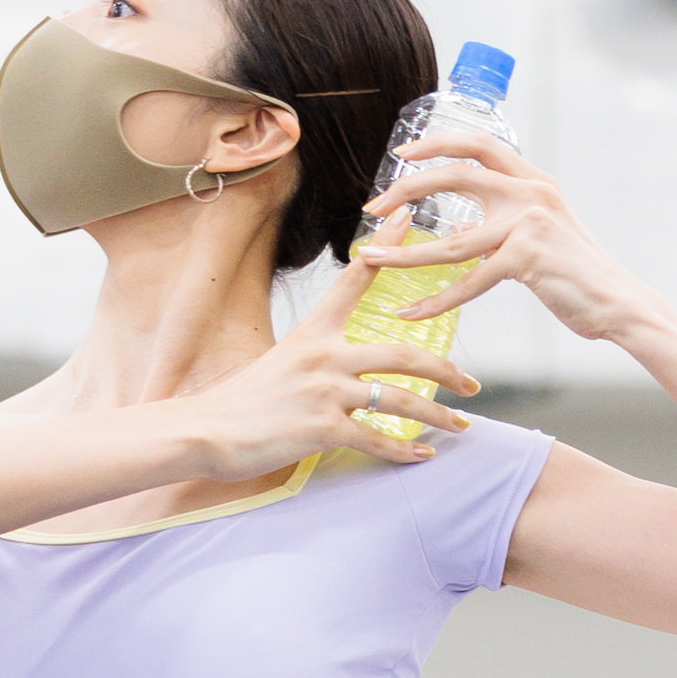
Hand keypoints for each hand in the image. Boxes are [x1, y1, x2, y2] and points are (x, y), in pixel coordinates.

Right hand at [181, 266, 482, 477]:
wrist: (204, 430)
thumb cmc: (239, 402)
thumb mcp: (278, 363)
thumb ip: (314, 360)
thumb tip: (340, 367)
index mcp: (313, 331)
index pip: (354, 279)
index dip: (385, 248)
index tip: (410, 221)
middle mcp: (324, 354)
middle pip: (404, 353)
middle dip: (446, 370)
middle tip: (472, 384)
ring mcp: (326, 391)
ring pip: (400, 400)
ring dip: (437, 416)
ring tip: (460, 427)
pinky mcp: (323, 428)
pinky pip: (378, 439)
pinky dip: (405, 451)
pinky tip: (422, 456)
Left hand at [352, 132, 655, 348]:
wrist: (619, 303)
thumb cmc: (579, 275)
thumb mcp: (544, 233)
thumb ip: (506, 222)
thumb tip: (465, 223)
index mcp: (533, 181)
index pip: (478, 144)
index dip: (437, 142)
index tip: (403, 153)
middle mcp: (530, 193)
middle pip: (454, 176)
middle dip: (406, 189)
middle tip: (374, 208)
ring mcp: (528, 224)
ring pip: (450, 240)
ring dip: (403, 253)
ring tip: (370, 260)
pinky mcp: (526, 260)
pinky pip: (468, 281)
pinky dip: (435, 300)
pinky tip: (411, 311)